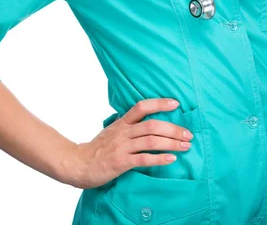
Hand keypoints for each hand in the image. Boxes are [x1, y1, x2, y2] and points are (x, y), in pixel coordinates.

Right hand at [61, 98, 193, 188]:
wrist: (78, 163)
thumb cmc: (98, 148)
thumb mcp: (112, 130)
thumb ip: (128, 125)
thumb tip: (145, 119)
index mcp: (122, 122)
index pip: (142, 106)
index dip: (159, 103)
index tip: (176, 103)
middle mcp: (123, 132)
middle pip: (152, 125)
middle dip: (173, 128)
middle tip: (188, 133)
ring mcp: (122, 147)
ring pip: (150, 140)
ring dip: (171, 143)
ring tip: (185, 145)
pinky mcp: (121, 162)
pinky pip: (143, 159)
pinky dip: (159, 158)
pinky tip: (171, 159)